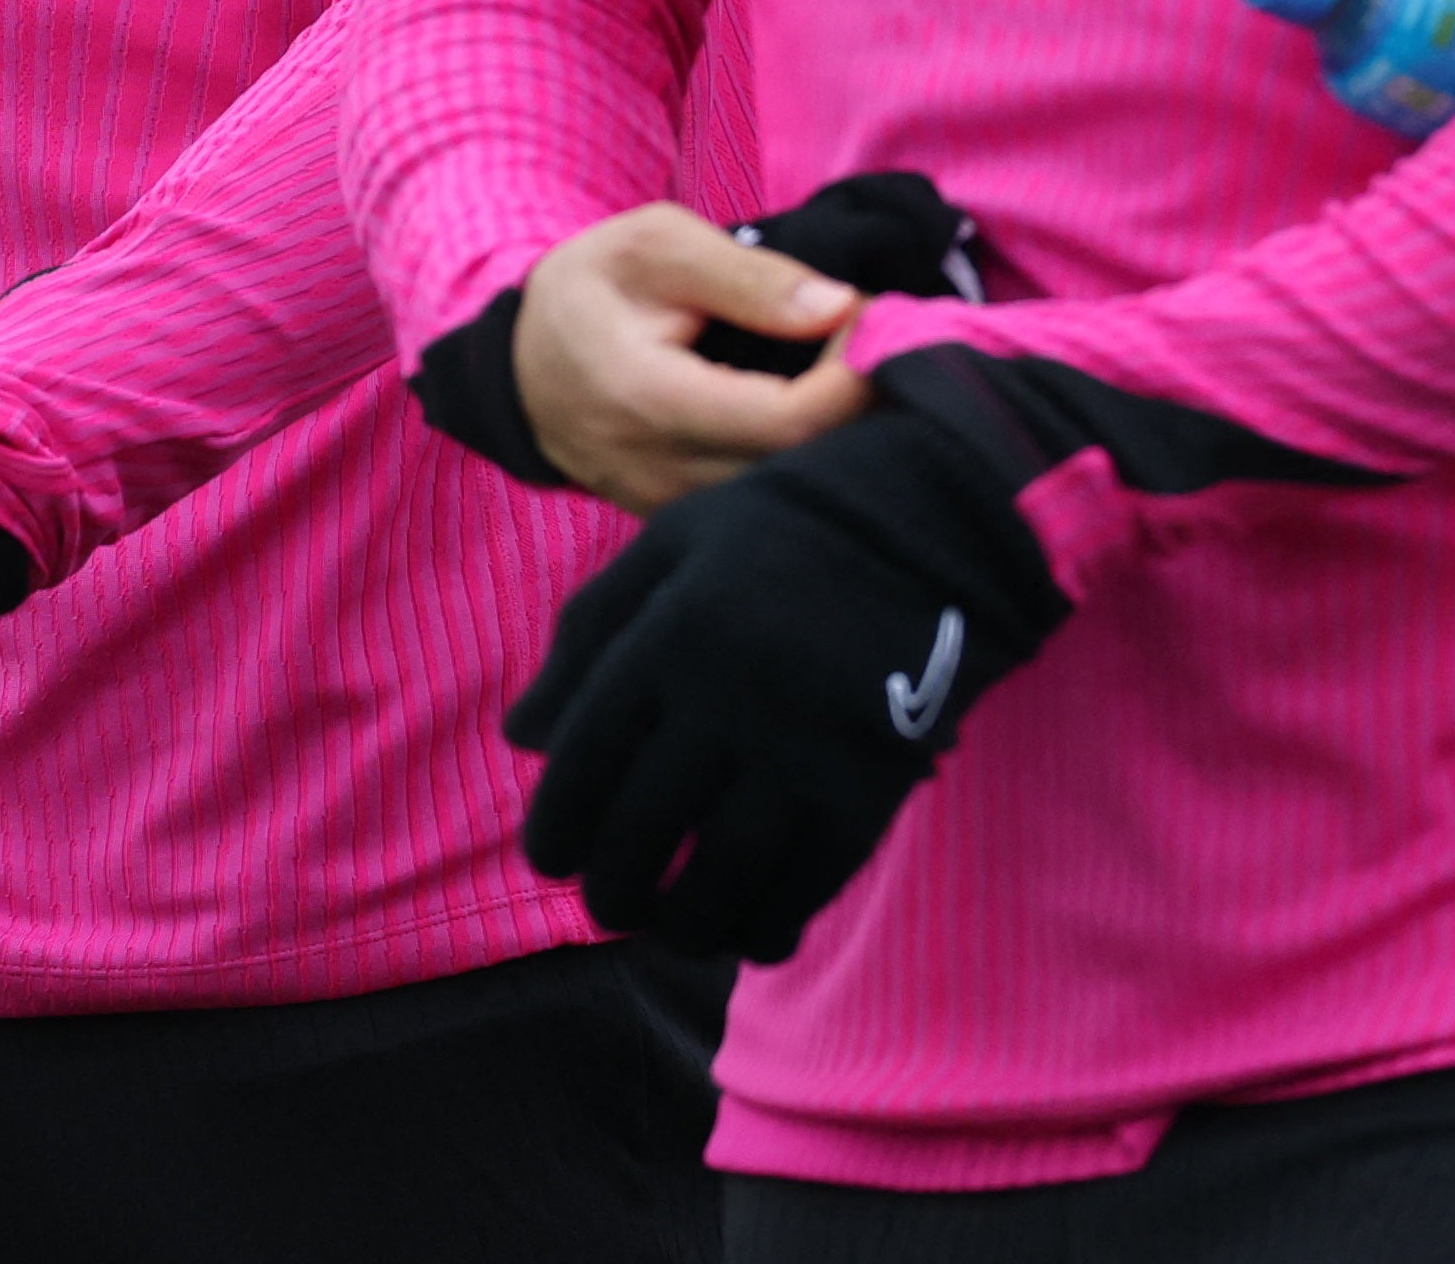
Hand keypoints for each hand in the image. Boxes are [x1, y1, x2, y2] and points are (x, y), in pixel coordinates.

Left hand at [507, 384, 1069, 959]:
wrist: (933, 522)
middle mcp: (726, 699)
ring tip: (673, 928)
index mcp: (668, 635)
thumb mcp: (670, 547)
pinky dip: (769, 927)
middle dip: (613, 893)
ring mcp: (802, 748)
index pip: (584, 765)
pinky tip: (752, 931)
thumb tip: (521, 738)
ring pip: (721, 880)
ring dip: (684, 927)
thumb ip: (588, 634)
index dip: (556, 831)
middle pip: (642, 836)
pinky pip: (807, 886)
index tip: (553, 861)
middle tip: (613, 904)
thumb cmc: (782, 531)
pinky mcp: (870, 785)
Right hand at [516, 202, 872, 513]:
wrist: (523, 364)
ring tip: (846, 368)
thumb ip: (748, 275)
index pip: (787, 421)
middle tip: (875, 341)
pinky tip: (811, 408)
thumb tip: (840, 308)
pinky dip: (804, 459)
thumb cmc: (592, 288)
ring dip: (838, 435)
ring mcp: (670, 511)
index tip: (876, 323)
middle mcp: (661, 474)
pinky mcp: (680, 523)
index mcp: (649, 399)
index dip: (851, 377)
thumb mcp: (655, 244)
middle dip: (859, 406)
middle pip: (802, 467)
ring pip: (790, 494)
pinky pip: (764, 503)